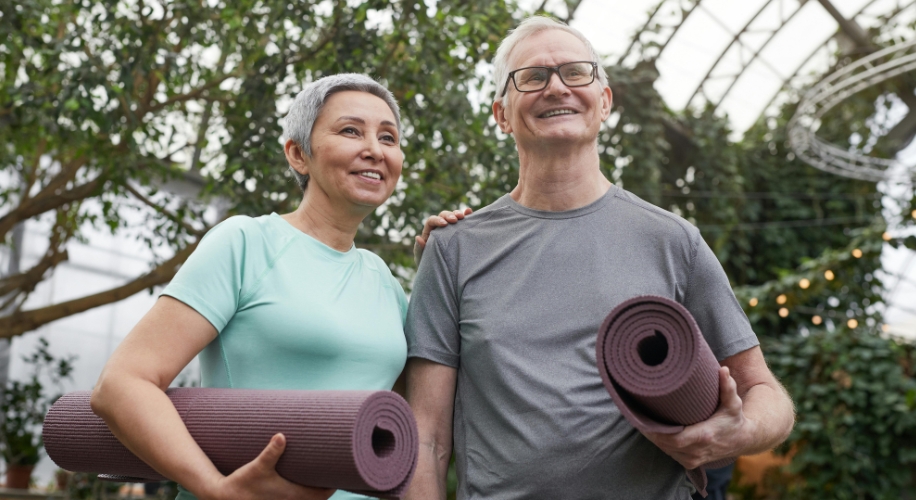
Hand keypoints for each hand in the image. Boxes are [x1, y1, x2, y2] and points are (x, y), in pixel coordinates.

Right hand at [202, 433, 334, 499]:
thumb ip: (271, 452)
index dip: (334, 484)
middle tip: (332, 467)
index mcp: (293, 496)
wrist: (223, 497)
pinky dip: (304, 494)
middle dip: (326, 485)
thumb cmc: (242, 483)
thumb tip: (281, 435)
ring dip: (315, 489)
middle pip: (318, 498)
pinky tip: (301, 481)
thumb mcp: (257, 466)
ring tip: (320, 472)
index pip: (323, 494)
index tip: (340, 471)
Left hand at [413, 208, 472, 263]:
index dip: (437, 220)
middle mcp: (439, 227)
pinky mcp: (458, 231)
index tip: (444, 224)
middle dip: (449, 215)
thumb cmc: (428, 263)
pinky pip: (462, 221)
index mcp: (429, 231)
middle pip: (443, 215)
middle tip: (455, 220)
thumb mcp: (422, 258)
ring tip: (463, 217)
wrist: (439, 270)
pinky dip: (466, 215)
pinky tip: (470, 212)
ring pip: (452, 216)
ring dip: (457, 214)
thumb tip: (418, 237)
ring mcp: (450, 228)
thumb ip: (419, 249)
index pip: (431, 220)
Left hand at [643, 367, 753, 469]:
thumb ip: (727, 387)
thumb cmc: (735, 418)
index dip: (656, 432)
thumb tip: (722, 369)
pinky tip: (653, 432)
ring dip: (653, 438)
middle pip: (664, 444)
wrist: (744, 440)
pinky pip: (670, 454)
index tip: (643, 419)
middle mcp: (697, 451)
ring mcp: (694, 460)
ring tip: (642, 421)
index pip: (673, 439)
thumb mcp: (733, 403)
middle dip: (650, 432)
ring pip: (665, 450)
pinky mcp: (691, 463)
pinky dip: (661, 444)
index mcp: (704, 436)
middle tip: (638, 416)